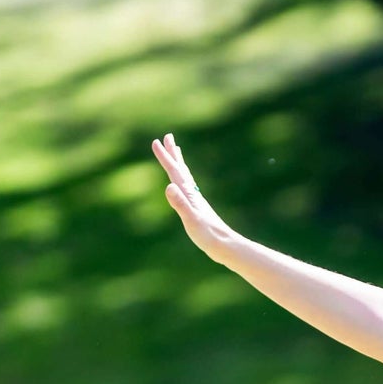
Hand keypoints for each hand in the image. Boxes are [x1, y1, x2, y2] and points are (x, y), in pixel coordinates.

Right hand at [151, 132, 231, 260]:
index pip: (174, 172)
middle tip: (168, 137)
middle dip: (173, 153)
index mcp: (189, 194)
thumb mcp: (191, 219)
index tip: (156, 141)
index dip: (165, 157)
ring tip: (177, 152)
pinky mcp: (199, 209)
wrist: (226, 246)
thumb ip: (180, 204)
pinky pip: (189, 188)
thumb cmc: (208, 235)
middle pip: (182, 169)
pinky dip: (185, 180)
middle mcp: (193, 194)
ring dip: (180, 163)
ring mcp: (197, 201)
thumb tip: (169, 186)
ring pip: (186, 177)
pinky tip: (184, 184)